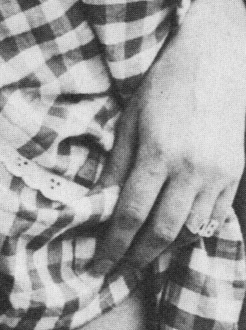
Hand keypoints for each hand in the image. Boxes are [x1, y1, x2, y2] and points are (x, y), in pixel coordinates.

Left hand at [98, 0, 245, 268]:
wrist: (220, 57)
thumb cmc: (167, 83)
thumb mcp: (130, 117)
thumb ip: (116, 163)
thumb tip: (98, 203)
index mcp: (158, 152)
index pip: (129, 214)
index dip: (111, 248)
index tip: (96, 268)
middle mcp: (191, 169)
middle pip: (161, 232)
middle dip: (136, 258)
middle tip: (117, 272)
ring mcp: (217, 174)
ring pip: (190, 231)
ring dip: (164, 249)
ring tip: (142, 256)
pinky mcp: (234, 173)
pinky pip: (213, 218)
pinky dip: (192, 232)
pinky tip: (174, 235)